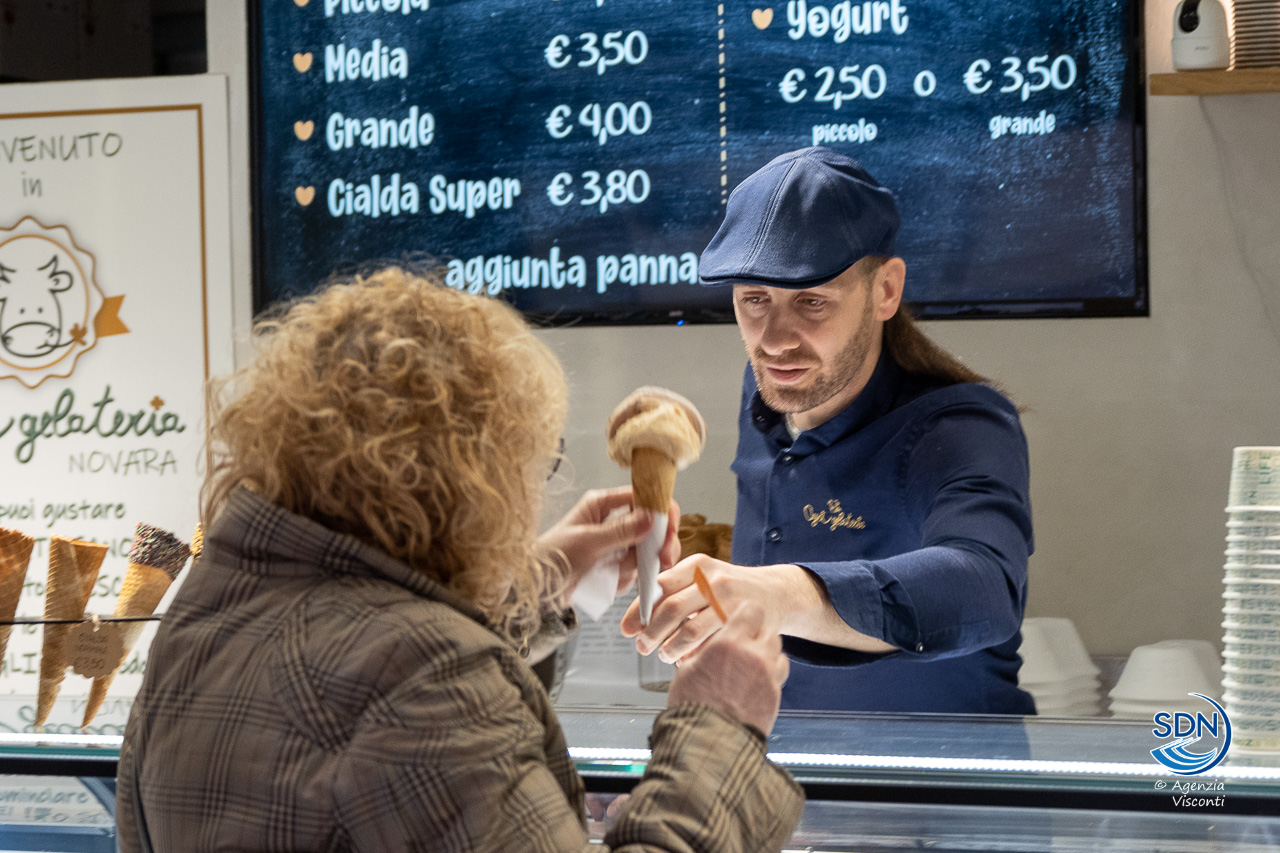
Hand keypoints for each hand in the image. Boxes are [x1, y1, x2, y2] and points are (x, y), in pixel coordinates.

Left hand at [539, 487, 679, 598]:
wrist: (533, 591)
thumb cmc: (550, 558)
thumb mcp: (587, 542)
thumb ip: (621, 531)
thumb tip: (651, 518)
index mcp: (603, 504)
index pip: (643, 498)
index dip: (661, 511)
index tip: (669, 530)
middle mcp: (612, 521)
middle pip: (652, 526)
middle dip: (658, 544)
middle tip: (662, 559)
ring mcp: (615, 545)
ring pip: (645, 552)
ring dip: (638, 566)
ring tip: (619, 574)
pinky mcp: (614, 567)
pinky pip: (634, 572)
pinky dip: (627, 580)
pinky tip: (610, 583)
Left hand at [621, 556, 801, 661]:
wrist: (775, 593)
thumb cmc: (730, 589)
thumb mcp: (702, 578)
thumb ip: (672, 592)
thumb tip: (634, 620)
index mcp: (697, 565)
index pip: (659, 586)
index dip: (639, 610)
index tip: (628, 628)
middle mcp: (714, 579)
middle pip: (671, 608)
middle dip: (651, 633)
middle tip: (642, 646)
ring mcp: (731, 601)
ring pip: (690, 630)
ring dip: (670, 648)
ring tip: (663, 655)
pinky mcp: (743, 622)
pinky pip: (710, 643)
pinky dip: (693, 654)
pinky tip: (686, 658)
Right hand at [666, 601, 789, 734]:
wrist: (710, 743)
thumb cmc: (693, 709)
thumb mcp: (687, 670)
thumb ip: (701, 650)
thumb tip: (701, 643)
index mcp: (729, 643)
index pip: (750, 610)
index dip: (745, 613)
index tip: (738, 617)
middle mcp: (754, 656)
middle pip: (768, 630)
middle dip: (756, 634)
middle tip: (742, 643)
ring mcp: (768, 676)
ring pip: (777, 651)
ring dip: (766, 653)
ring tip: (748, 664)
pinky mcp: (775, 695)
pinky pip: (778, 675)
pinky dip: (770, 674)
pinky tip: (754, 682)